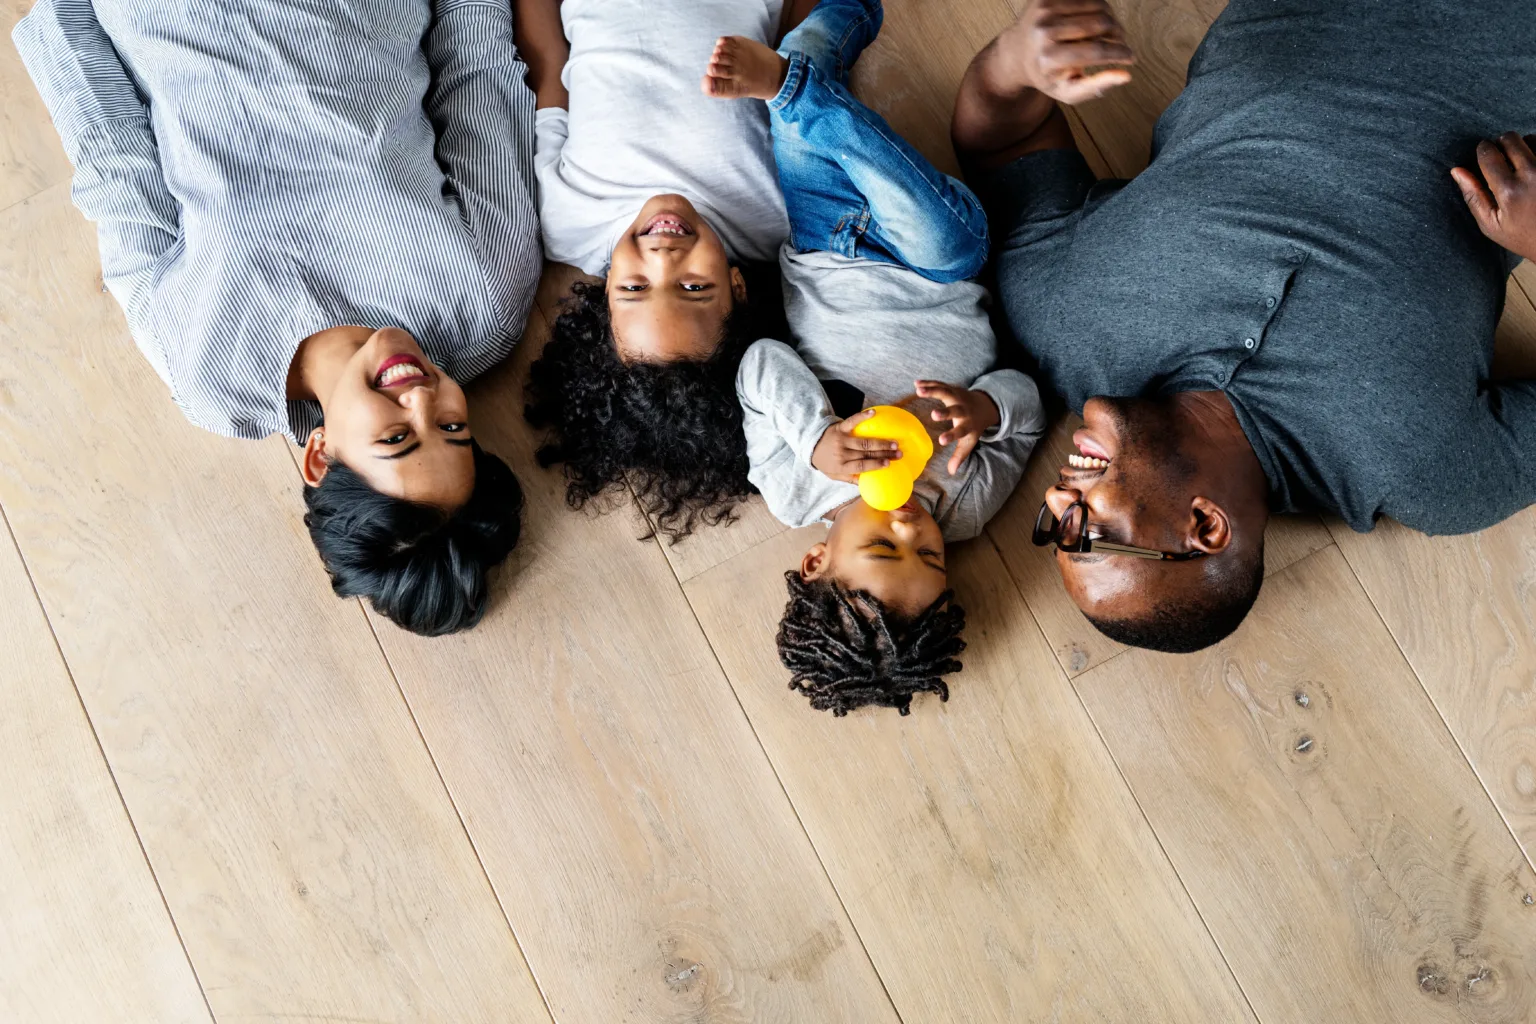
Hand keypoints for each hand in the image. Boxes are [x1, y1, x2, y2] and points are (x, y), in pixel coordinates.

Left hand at [811, 409, 901, 483]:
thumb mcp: (835, 475)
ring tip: (894, 443)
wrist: (810, 446)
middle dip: (884, 454)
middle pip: (866, 454)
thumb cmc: (826, 462)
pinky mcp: (840, 427)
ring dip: (881, 442)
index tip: (888, 464)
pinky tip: (873, 413)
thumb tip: (869, 485)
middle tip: (899, 454)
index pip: (861, 466)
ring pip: (864, 441)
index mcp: (841, 466)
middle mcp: (841, 453)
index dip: (875, 465)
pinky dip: (862, 416)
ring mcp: (841, 439)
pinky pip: (852, 421)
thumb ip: (850, 479)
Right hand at [916, 381, 1000, 474]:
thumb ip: (959, 455)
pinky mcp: (952, 389)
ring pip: (946, 392)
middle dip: (946, 413)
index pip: (960, 431)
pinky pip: (940, 385)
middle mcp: (963, 410)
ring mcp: (958, 397)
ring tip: (918, 390)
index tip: (941, 440)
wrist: (984, 406)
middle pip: (955, 411)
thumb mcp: (969, 441)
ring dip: (933, 390)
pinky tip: (916, 384)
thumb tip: (951, 472)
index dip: (951, 435)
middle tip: (934, 415)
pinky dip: (929, 384)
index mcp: (967, 425)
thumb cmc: (972, 426)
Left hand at [1012, 0, 1134, 104]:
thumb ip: (1096, 87)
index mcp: (1049, 58)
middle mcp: (1044, 31)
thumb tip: (1126, 76)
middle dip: (1118, 34)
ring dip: (1111, 19)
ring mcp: (1044, 9)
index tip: (1131, 58)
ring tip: (1110, 33)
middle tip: (1121, 44)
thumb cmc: (1047, 75)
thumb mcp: (1068, 92)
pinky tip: (1097, 20)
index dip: (1119, 53)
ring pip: (1098, 5)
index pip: (1096, 51)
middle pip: (1101, 23)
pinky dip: (1099, 7)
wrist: (1017, 53)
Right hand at [1452, 133, 1535, 262]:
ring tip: (1521, 161)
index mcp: (1509, 192)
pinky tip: (1534, 162)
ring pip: (1532, 138)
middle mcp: (1532, 176)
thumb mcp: (1491, 224)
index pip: (1489, 155)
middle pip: (1511, 139)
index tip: (1483, 151)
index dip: (1483, 149)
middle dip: (1502, 143)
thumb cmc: (1523, 236)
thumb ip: (1473, 196)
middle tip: (1502, 156)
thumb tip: (1456, 170)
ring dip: (1523, 145)